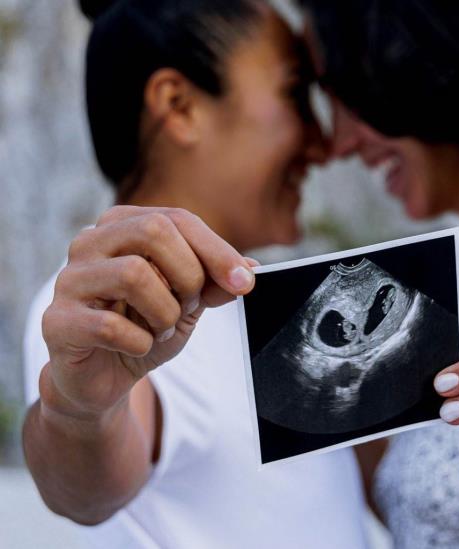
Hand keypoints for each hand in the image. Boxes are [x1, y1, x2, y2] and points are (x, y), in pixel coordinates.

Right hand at [40, 206, 256, 420]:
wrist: (105, 376)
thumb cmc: (145, 326)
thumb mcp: (190, 302)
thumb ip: (215, 282)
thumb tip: (248, 268)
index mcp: (122, 225)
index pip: (177, 219)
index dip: (217, 251)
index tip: (245, 282)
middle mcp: (90, 242)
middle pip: (154, 231)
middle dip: (188, 276)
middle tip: (188, 306)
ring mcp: (68, 280)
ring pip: (134, 274)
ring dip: (165, 313)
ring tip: (161, 329)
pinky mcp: (57, 321)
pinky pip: (111, 326)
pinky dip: (140, 343)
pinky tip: (137, 347)